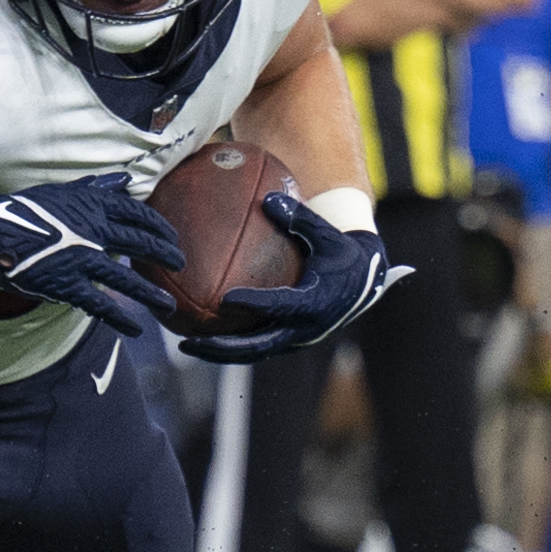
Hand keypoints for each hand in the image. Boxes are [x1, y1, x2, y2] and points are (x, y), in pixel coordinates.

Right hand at [0, 171, 186, 337]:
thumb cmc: (22, 211)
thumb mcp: (61, 191)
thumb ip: (95, 187)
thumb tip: (125, 179)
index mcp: (93, 205)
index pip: (137, 214)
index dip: (159, 227)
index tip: (172, 237)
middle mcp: (93, 231)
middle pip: (141, 244)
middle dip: (165, 255)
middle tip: (179, 264)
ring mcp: (82, 260)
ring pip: (126, 279)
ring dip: (151, 294)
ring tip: (168, 305)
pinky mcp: (67, 285)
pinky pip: (100, 305)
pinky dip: (119, 319)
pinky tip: (136, 329)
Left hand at [174, 192, 408, 363]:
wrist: (364, 284)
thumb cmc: (340, 254)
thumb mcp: (326, 235)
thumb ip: (299, 218)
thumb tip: (268, 198)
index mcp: (316, 302)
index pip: (281, 305)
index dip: (255, 304)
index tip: (226, 300)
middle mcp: (305, 328)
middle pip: (259, 345)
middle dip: (223, 347)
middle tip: (189, 342)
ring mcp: (296, 340)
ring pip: (254, 353)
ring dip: (220, 353)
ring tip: (186, 346)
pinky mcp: (288, 342)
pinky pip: (256, 348)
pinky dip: (229, 346)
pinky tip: (200, 336)